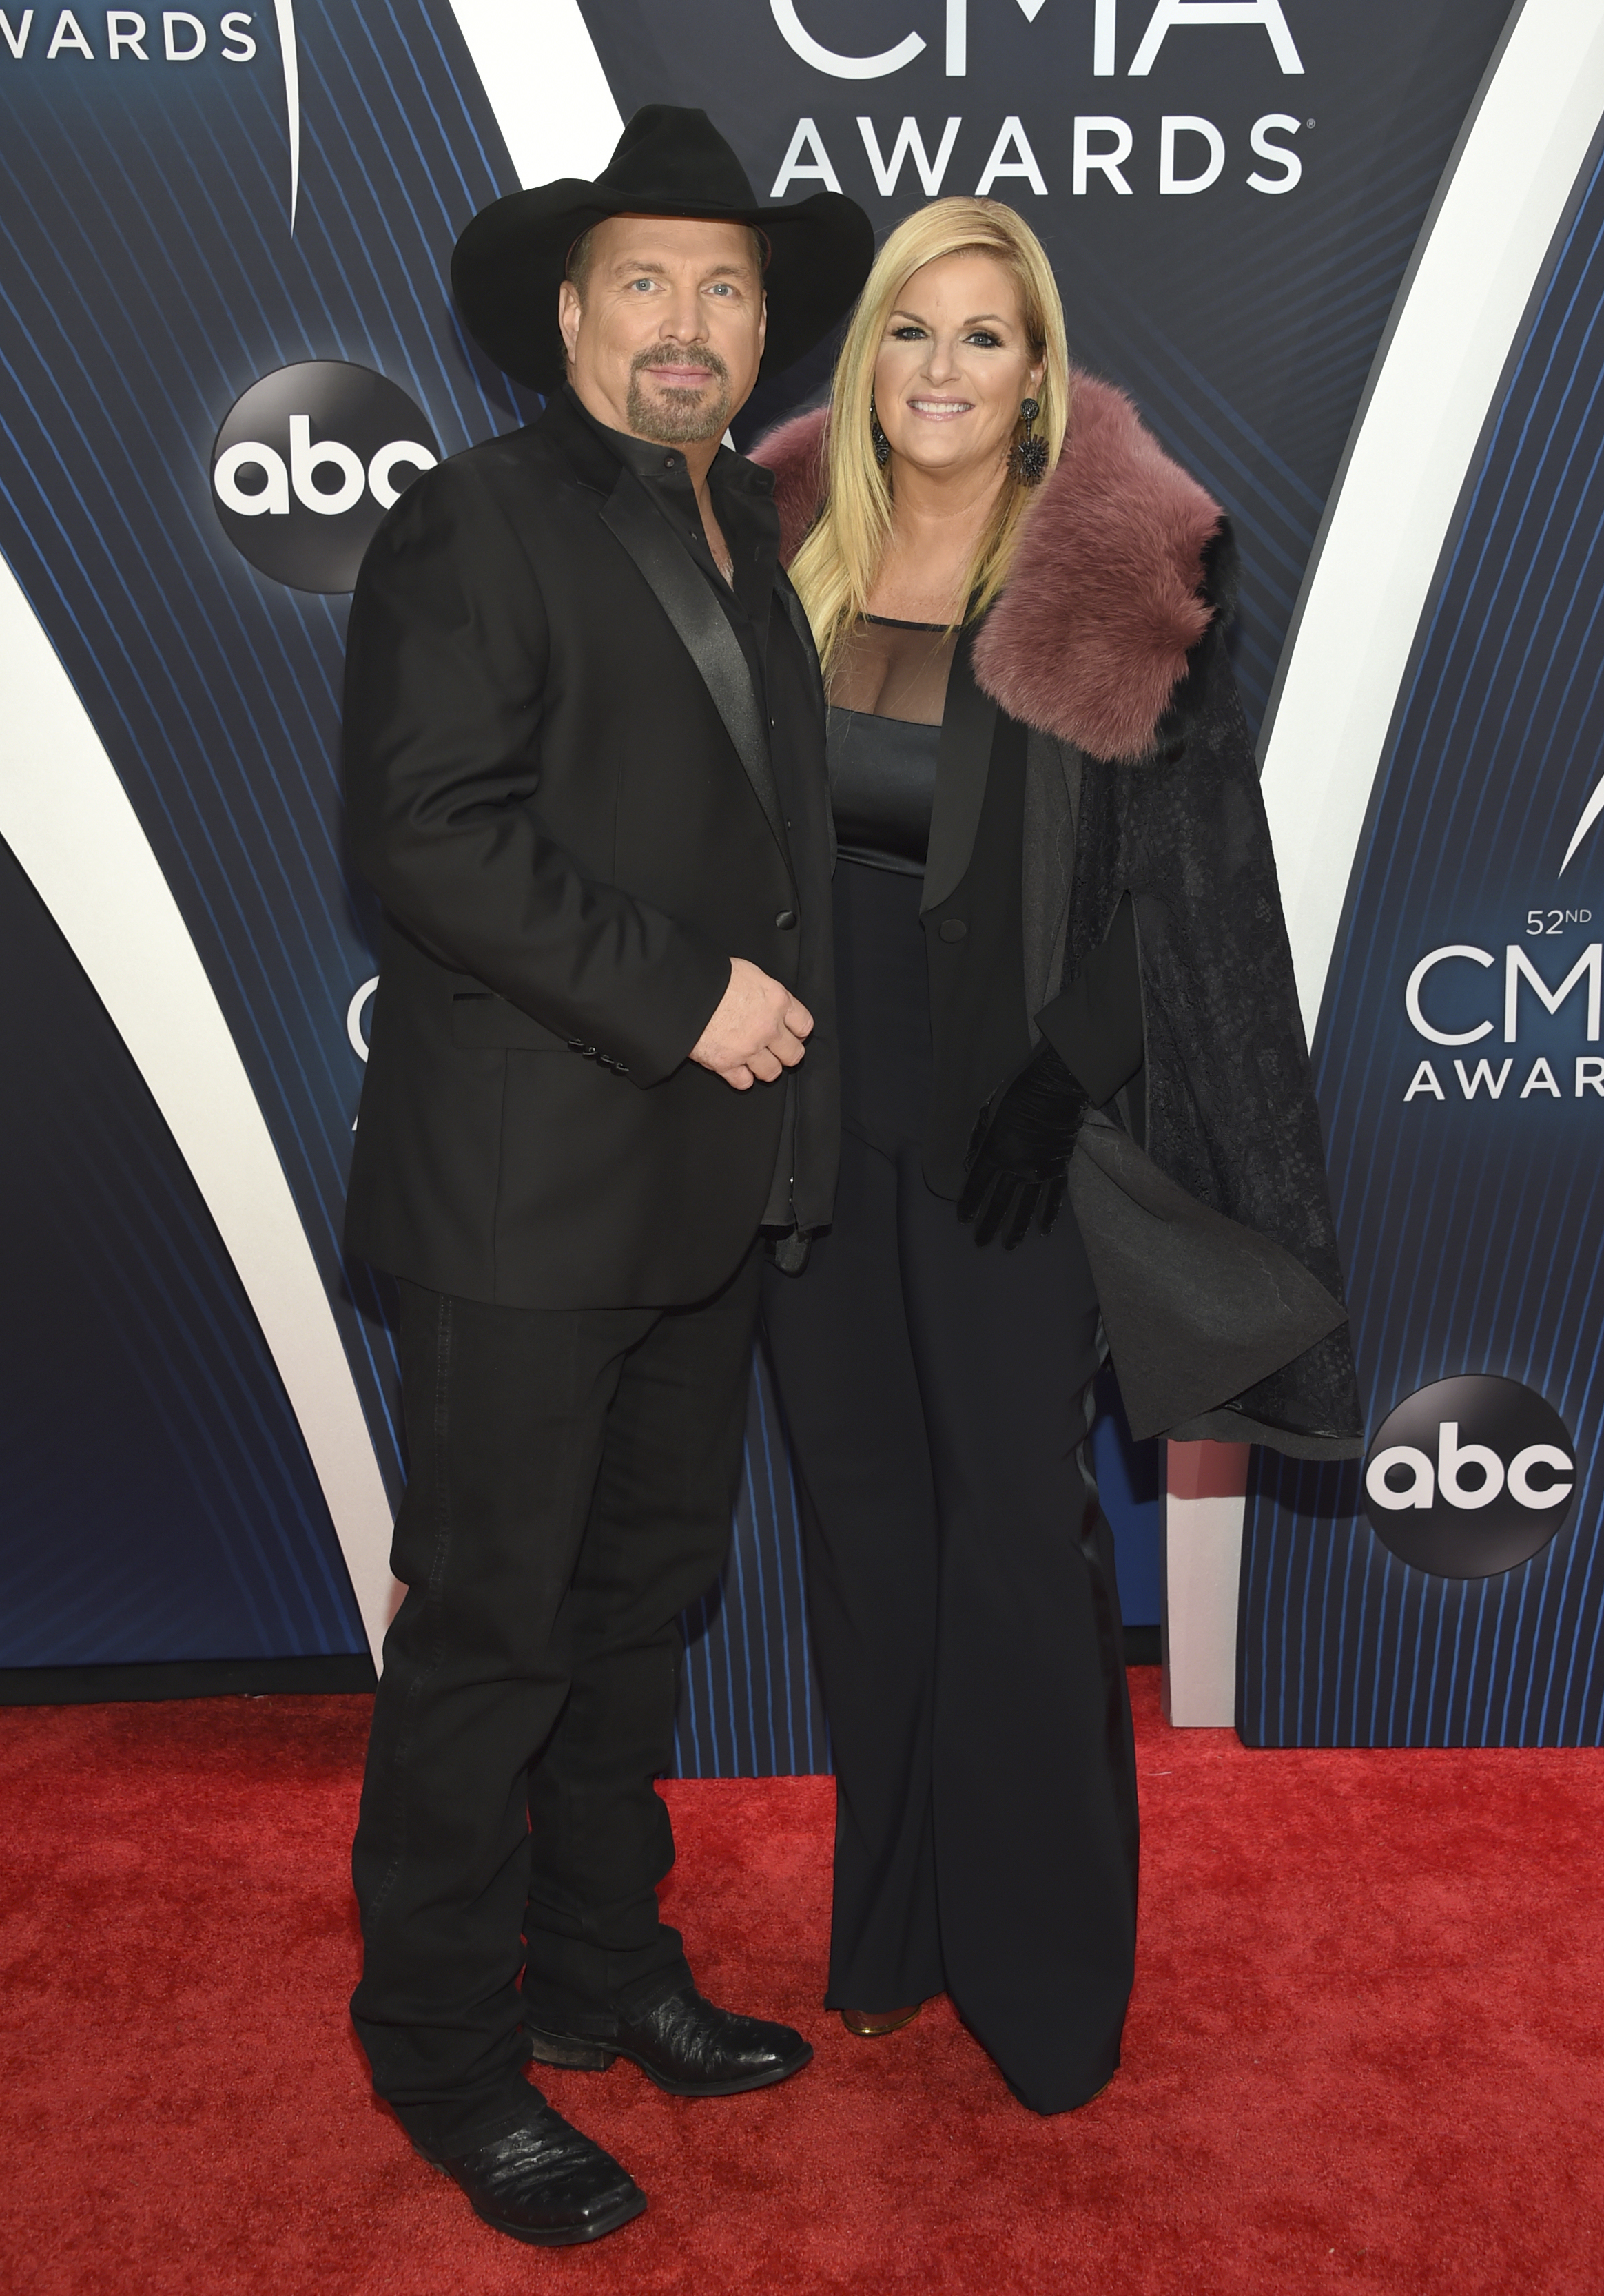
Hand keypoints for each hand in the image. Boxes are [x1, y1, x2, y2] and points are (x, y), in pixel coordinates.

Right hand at [690, 957, 812, 1090]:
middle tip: (777, 1050)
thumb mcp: (749, 973)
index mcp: (777, 1001)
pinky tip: (737, 1069)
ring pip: (772, 1072)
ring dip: (765, 1068)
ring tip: (756, 1060)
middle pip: (793, 1054)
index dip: (799, 1031)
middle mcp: (768, 1028)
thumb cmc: (712, 976)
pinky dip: (741, 1078)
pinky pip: (744, 1082)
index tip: (793, 1033)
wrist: (683, 991)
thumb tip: (767, 1001)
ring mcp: (748, 1049)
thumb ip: (765, 992)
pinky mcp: (726, 1064)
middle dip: (787, 1053)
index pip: (804, 1025)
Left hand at [957, 1039, 1089, 1248]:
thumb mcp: (986, 1112)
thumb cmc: (1017, 1093)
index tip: (963, 1219)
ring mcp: (1040, 1171)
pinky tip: (1043, 1229)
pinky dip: (1049, 1213)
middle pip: (1000, 1203)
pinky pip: (1054, 1197)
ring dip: (1016, 1228)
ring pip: (1026, 1207)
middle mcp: (1016, 1168)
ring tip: (1009, 1245)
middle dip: (989, 1225)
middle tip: (981, 1243)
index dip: (969, 1204)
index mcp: (995, 1152)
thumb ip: (977, 1141)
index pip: (977, 1185)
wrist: (1056, 1087)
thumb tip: (968, 1164)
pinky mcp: (1059, 1168)